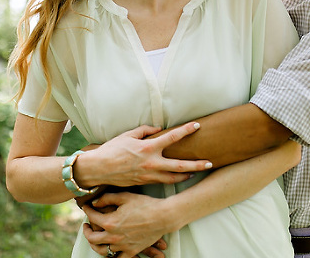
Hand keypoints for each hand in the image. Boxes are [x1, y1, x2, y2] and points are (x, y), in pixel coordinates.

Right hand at [76, 122, 211, 187]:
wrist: (98, 170)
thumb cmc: (111, 150)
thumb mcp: (128, 135)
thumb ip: (145, 130)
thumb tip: (158, 128)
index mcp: (148, 148)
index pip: (172, 137)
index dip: (186, 131)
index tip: (197, 126)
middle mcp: (151, 163)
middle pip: (180, 165)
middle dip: (197, 165)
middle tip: (210, 163)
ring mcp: (149, 175)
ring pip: (173, 178)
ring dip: (187, 175)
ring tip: (197, 172)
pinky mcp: (145, 183)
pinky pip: (162, 182)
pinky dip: (172, 180)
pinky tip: (178, 178)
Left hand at [82, 192, 174, 257]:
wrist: (163, 217)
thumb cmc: (145, 204)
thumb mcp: (125, 197)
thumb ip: (107, 198)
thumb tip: (94, 202)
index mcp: (110, 222)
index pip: (92, 217)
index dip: (87, 211)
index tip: (86, 207)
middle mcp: (114, 237)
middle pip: (92, 238)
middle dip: (86, 231)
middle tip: (86, 225)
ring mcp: (122, 246)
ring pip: (102, 250)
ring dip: (96, 244)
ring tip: (96, 238)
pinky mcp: (132, 251)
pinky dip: (113, 255)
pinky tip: (111, 250)